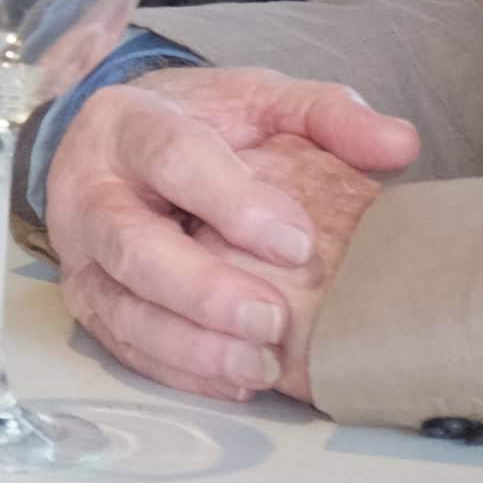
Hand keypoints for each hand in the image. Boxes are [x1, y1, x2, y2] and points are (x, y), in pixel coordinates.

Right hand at [44, 66, 418, 404]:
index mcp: (129, 124)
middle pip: (133, 245)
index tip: (297, 241)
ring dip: (193, 346)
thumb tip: (400, 146)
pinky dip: (181, 371)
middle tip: (274, 319)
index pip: (172, 158)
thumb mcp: (258, 100)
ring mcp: (82, 256)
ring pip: (124, 309)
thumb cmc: (199, 125)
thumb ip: (326, 114)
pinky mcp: (88, 306)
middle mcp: (90, 191)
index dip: (233, 201)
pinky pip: (125, 348)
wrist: (124, 147)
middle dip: (203, 289)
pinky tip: (237, 383)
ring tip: (261, 365)